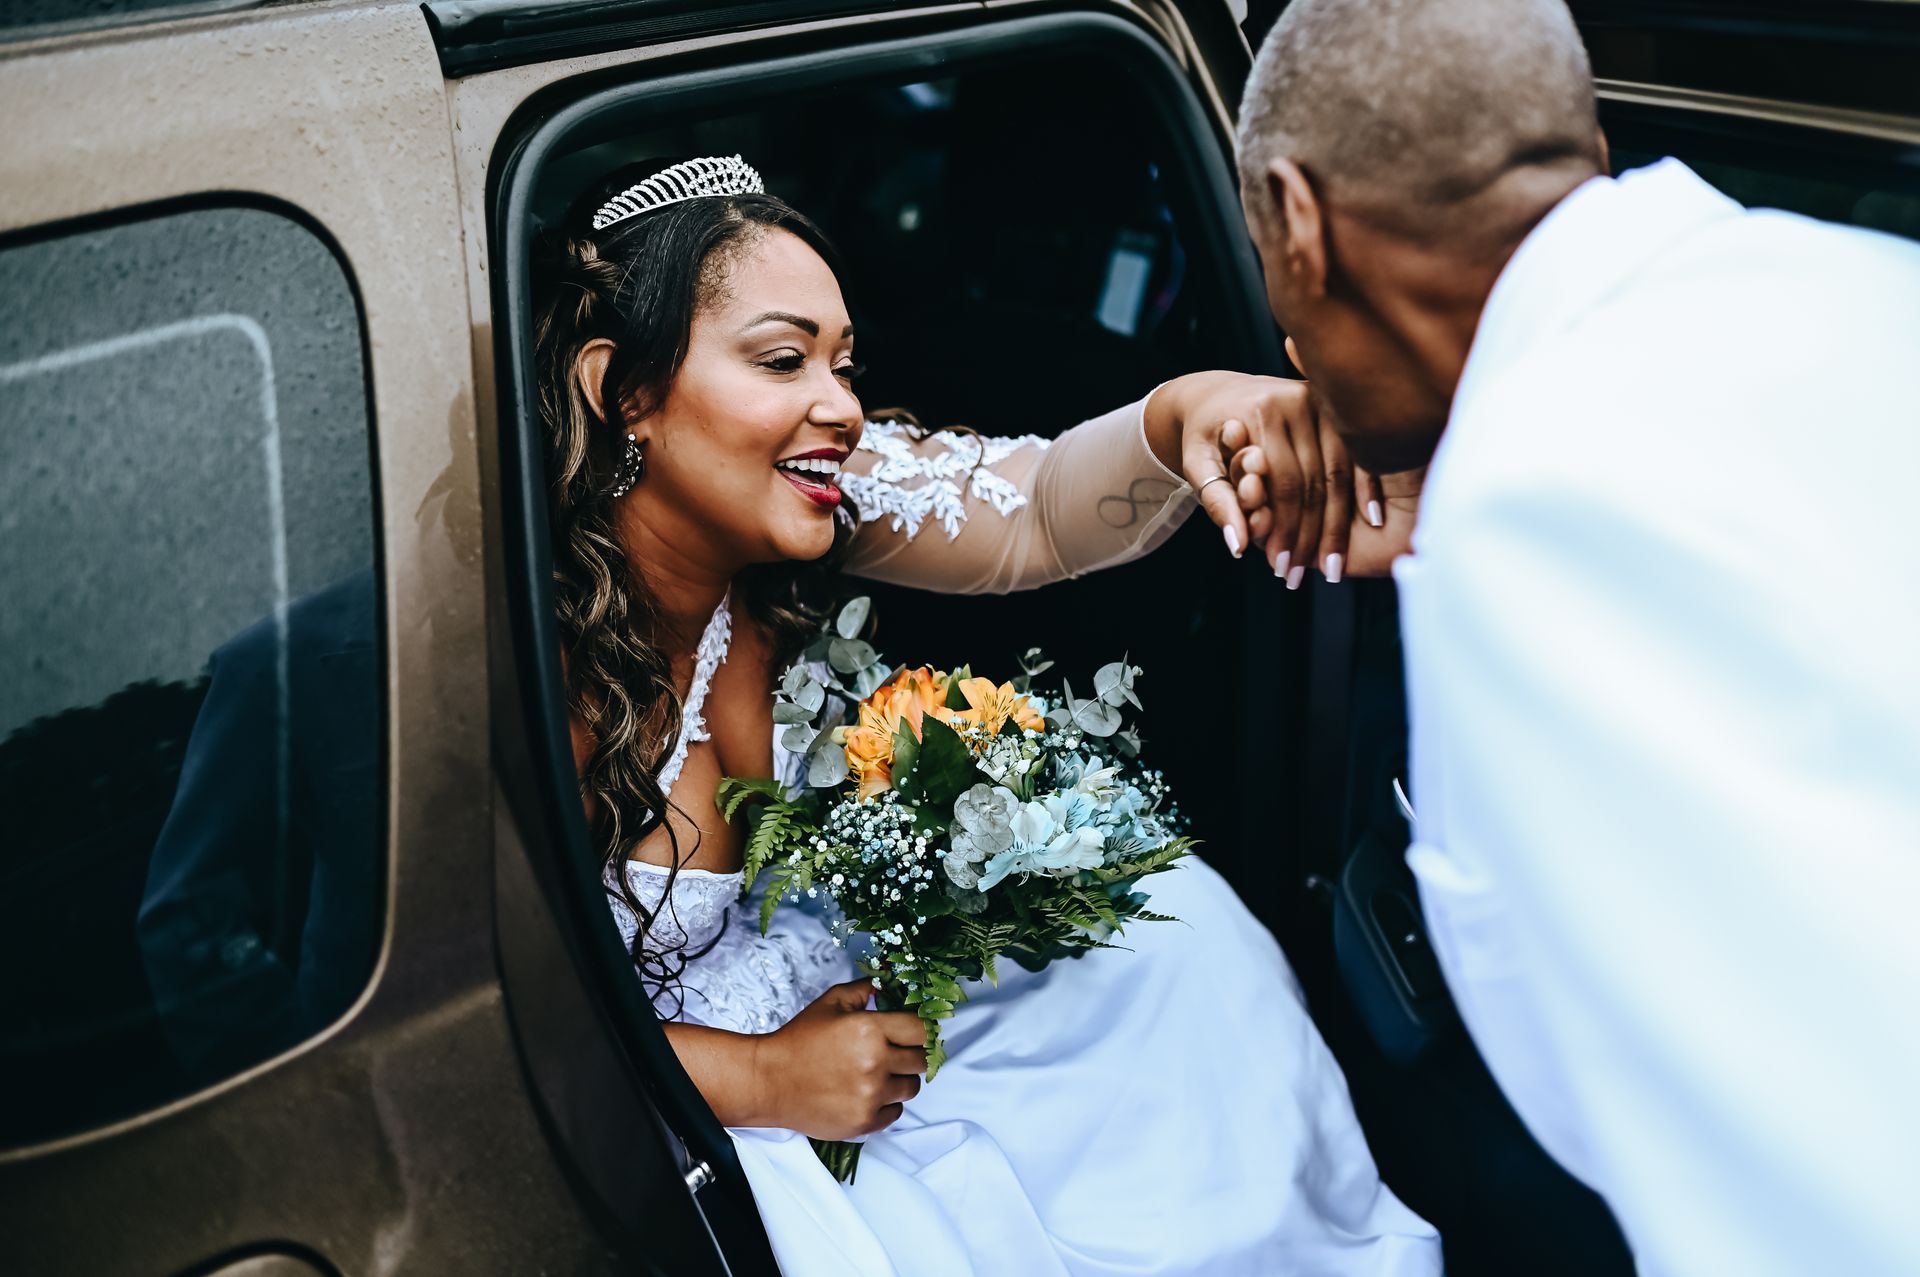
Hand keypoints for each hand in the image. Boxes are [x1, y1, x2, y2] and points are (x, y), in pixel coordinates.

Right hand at [753, 979, 927, 1139]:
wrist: (770, 1081)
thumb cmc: (799, 1040)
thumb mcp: (830, 1003)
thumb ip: (864, 990)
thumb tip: (887, 983)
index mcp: (870, 1030)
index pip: (921, 1030)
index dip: (919, 1030)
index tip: (911, 1033)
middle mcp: (876, 1064)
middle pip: (921, 1060)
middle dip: (909, 1054)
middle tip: (890, 1053)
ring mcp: (871, 1096)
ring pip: (911, 1088)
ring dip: (899, 1080)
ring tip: (875, 1074)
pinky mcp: (865, 1122)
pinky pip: (896, 1112)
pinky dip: (886, 1104)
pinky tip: (865, 1093)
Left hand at [1148, 371, 1386, 581]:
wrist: (1217, 394)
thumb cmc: (1204, 436)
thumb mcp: (1199, 465)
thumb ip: (1217, 503)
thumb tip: (1238, 546)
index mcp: (1263, 411)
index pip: (1284, 484)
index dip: (1285, 531)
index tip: (1282, 568)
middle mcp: (1298, 400)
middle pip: (1315, 482)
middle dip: (1313, 535)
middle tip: (1312, 575)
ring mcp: (1324, 401)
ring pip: (1339, 474)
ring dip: (1340, 523)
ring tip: (1335, 565)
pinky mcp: (1338, 408)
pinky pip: (1357, 456)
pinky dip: (1366, 490)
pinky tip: (1374, 521)